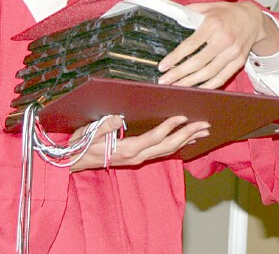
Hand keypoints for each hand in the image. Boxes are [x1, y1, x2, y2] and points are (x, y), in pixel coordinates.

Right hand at [68, 115, 209, 170]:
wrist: (73, 161)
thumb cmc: (80, 144)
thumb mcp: (88, 133)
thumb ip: (104, 126)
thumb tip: (118, 116)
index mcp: (127, 148)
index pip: (154, 137)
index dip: (170, 127)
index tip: (183, 116)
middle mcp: (136, 156)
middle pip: (168, 146)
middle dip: (187, 134)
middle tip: (205, 124)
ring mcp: (138, 159)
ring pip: (168, 151)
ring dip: (186, 140)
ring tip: (203, 131)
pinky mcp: (137, 158)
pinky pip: (162, 152)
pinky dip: (176, 145)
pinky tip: (185, 139)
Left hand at [157, 1, 278, 88]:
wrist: (253, 19)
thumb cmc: (227, 12)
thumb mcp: (209, 6)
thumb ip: (191, 11)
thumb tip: (172, 16)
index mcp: (213, 25)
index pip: (190, 45)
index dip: (175, 57)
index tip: (162, 67)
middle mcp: (224, 40)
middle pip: (198, 62)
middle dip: (179, 74)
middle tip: (164, 81)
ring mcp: (233, 52)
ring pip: (209, 73)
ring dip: (190, 83)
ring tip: (176, 88)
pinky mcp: (239, 62)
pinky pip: (222, 77)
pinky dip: (208, 86)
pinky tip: (196, 89)